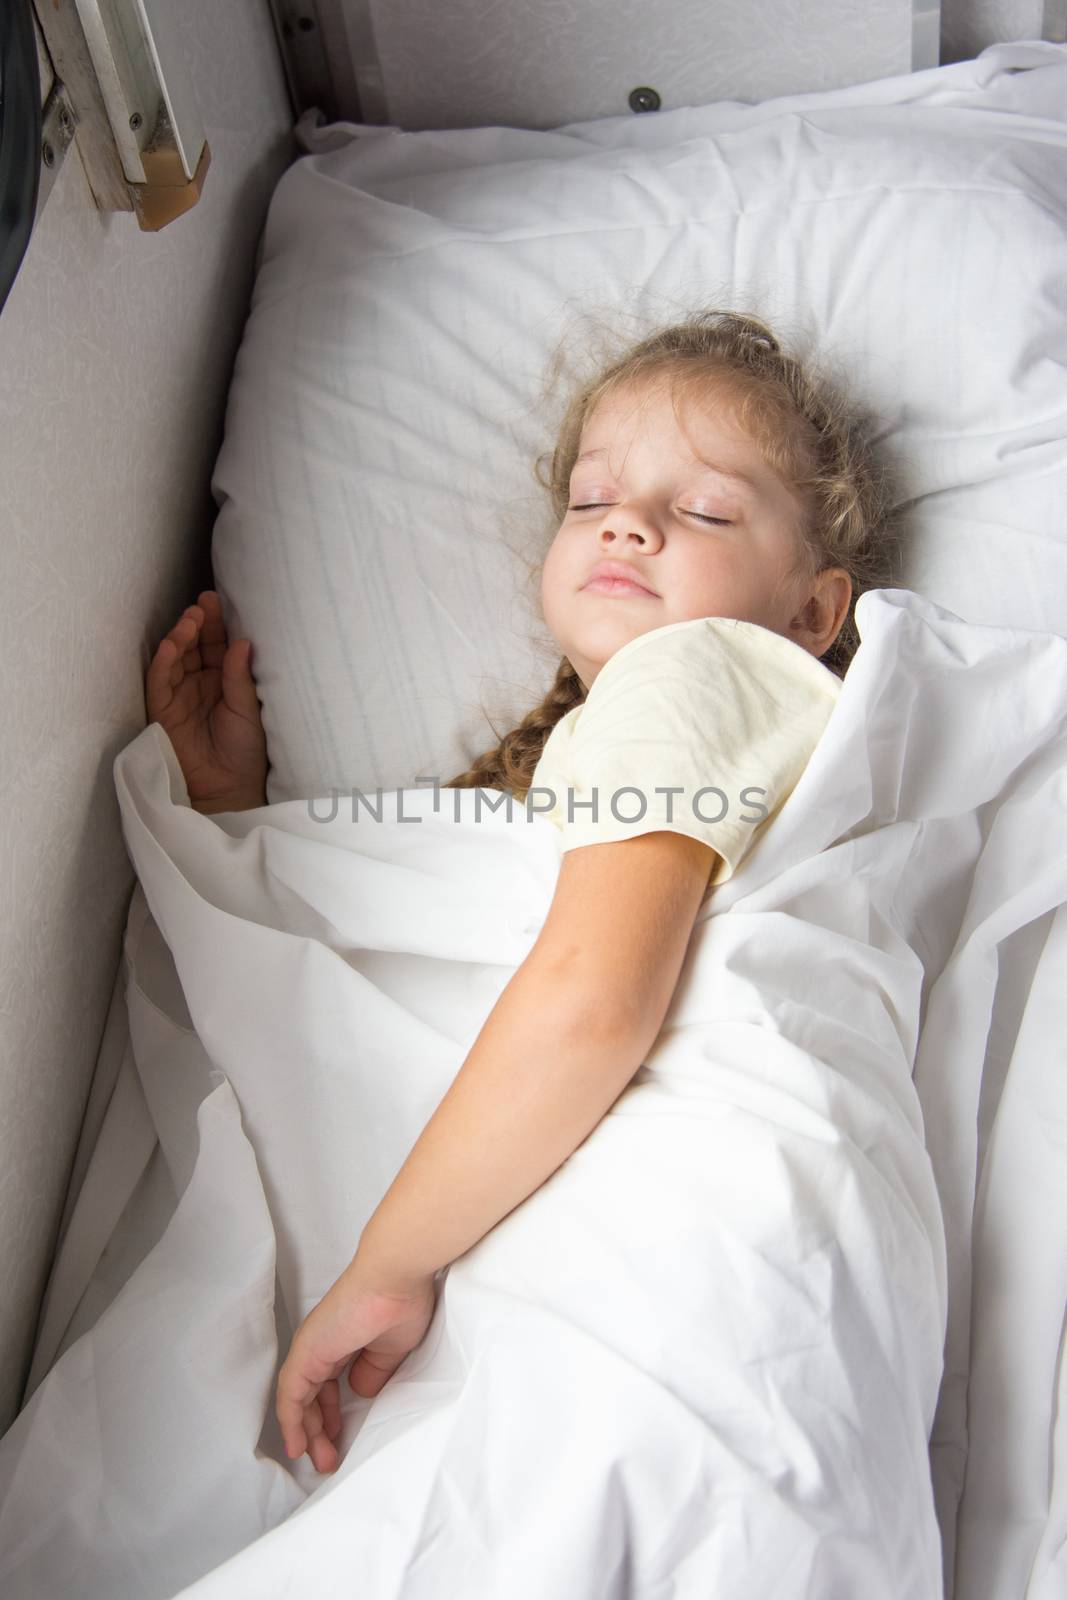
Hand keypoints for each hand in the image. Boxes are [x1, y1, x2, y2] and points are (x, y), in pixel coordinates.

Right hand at [146, 590, 267, 811]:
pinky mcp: (163, 710)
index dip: (217, 624)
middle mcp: (201, 684)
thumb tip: (242, 642)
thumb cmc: (246, 752)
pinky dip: (164, 661)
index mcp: (224, 681)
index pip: (218, 646)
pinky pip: (159, 681)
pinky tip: (172, 645)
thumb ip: (240, 677)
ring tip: (191, 620)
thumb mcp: (249, 710)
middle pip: (195, 646)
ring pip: (176, 658)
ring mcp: (180, 695)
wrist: (228, 788)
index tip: (218, 600)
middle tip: (205, 603)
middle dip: (198, 623)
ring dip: (181, 637)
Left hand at [275, 1259, 438, 1474]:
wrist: (395, 1277)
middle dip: (320, 1431)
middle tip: (329, 1459)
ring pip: (299, 1400)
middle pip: (311, 1396)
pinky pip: (291, 1396)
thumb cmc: (402, 1305)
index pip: (326, 1384)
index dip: (331, 1413)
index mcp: (342, 1340)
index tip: (340, 1436)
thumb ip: (372, 1373)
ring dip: (309, 1434)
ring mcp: (311, 1348)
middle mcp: (322, 1344)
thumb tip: (358, 1391)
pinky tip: (298, 1447)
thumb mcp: (391, 1351)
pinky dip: (292, 1423)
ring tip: (321, 1462)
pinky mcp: (306, 1354)